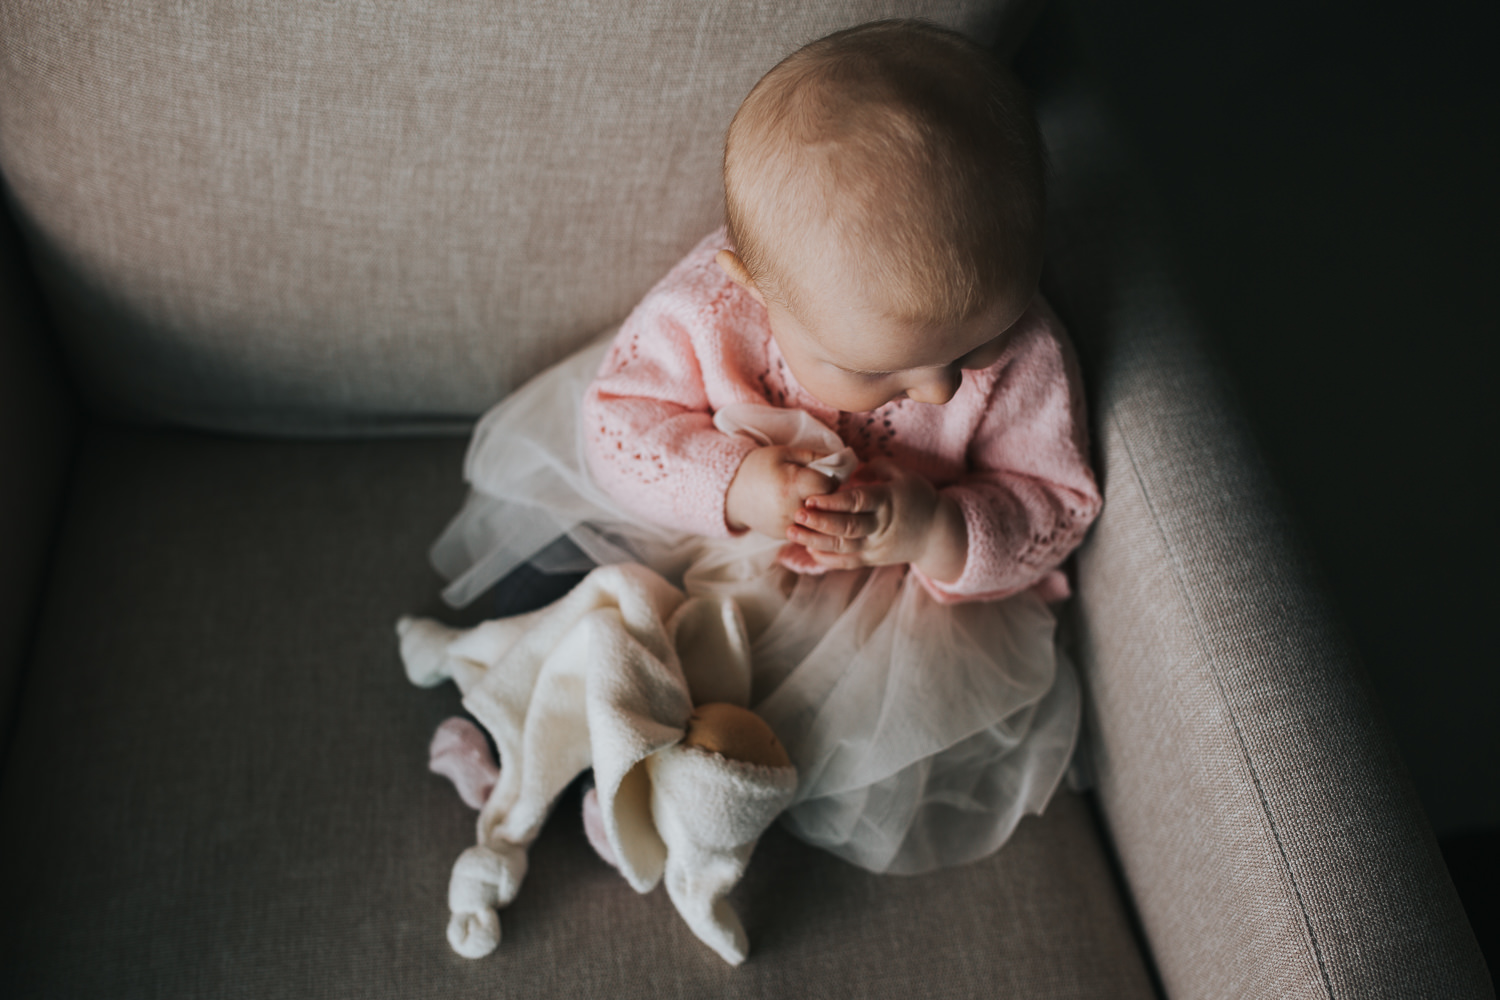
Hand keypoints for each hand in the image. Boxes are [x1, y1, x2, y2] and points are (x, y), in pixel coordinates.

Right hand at [725, 445, 837, 537]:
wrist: (731, 492)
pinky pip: (809, 531)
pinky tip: (797, 510)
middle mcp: (792, 509)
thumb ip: (815, 456)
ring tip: (808, 499)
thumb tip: (842, 462)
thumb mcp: (785, 453)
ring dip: (821, 512)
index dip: (830, 480)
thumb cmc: (759, 467)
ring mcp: (788, 526)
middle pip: (828, 507)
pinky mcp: (785, 537)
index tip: (823, 475)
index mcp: (793, 484)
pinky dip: (809, 522)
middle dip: (829, 498)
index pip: (830, 486)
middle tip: (817, 487)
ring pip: (821, 522)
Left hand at [786, 459, 966, 581]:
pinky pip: (848, 562)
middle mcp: (881, 526)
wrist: (937, 533)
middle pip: (848, 528)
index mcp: (887, 500)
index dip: (834, 501)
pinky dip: (827, 559)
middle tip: (796, 514)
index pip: (858, 502)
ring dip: (816, 541)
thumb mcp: (903, 475)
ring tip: (792, 532)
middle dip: (820, 522)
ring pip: (844, 547)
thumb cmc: (917, 498)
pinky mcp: (873, 560)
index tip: (812, 497)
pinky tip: (809, 550)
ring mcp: (876, 546)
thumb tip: (849, 464)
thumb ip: (875, 467)